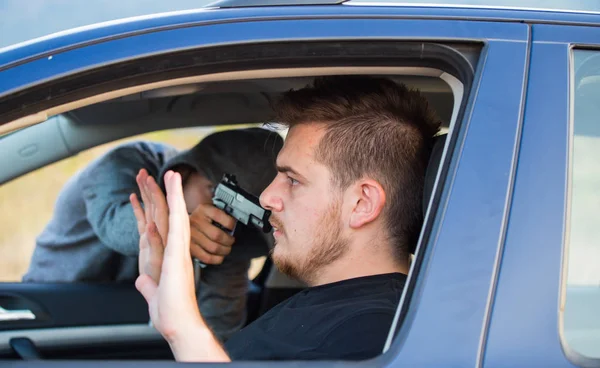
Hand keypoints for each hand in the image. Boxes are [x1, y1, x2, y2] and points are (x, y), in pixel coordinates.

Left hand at [134, 171, 200, 341]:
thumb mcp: (152, 293)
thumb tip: (142, 280)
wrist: (180, 322)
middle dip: (165, 193)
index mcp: (170, 254)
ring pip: (176, 215)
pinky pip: (176, 228)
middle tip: (164, 172)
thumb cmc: (169, 311)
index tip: (153, 190)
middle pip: (170, 215)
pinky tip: (169, 196)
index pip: (163, 225)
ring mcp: (178, 250)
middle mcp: (176, 249)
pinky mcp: (178, 255)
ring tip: (172, 174)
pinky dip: (173, 211)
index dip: (157, 207)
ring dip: (172, 194)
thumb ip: (147, 284)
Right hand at [189, 204, 235, 264]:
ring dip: (224, 250)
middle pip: (217, 235)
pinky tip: (220, 256)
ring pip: (213, 248)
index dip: (230, 223)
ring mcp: (191, 236)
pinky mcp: (190, 248)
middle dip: (229, 240)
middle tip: (231, 241)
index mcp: (203, 210)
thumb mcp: (211, 210)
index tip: (232, 227)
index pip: (219, 215)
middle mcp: (195, 222)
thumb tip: (234, 227)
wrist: (185, 221)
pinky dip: (216, 259)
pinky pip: (206, 257)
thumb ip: (222, 215)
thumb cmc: (203, 217)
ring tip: (227, 248)